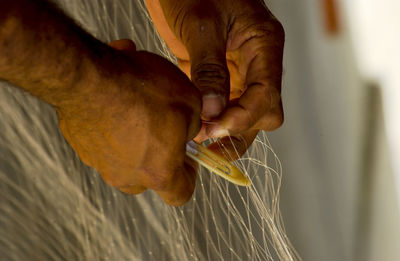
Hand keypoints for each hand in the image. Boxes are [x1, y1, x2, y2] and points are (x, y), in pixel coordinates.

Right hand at [57, 39, 200, 205]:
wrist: (88, 76)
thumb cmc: (143, 90)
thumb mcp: (190, 102)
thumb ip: (194, 126)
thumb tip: (186, 132)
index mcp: (158, 173)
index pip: (179, 195)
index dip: (188, 177)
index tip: (187, 156)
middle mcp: (126, 177)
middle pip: (149, 178)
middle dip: (159, 158)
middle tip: (162, 130)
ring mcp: (99, 164)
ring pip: (124, 162)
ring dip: (134, 145)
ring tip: (136, 113)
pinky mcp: (81, 147)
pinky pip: (103, 144)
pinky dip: (112, 132)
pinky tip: (114, 106)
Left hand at [146, 0, 283, 158]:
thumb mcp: (202, 26)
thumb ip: (209, 68)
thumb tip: (212, 112)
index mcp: (265, 45)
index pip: (267, 94)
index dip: (243, 117)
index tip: (213, 127)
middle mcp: (260, 63)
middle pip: (264, 112)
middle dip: (238, 129)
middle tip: (204, 136)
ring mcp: (243, 72)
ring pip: (248, 115)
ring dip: (227, 131)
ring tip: (199, 140)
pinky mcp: (224, 77)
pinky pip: (228, 107)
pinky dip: (215, 121)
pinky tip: (197, 126)